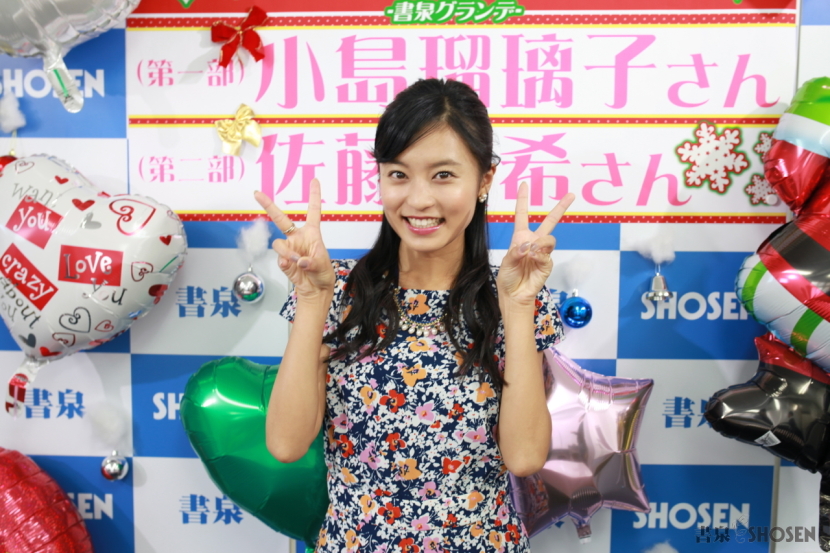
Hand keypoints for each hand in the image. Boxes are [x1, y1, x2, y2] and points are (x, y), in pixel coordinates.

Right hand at [254, 179, 334, 298]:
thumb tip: (300, 260)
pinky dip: (286, 263)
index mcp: (312, 233)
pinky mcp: (283, 260)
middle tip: (257, 193)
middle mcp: (298, 237)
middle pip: (280, 219)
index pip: (313, 211)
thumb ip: (312, 262)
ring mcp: (289, 248)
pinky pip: (279, 258)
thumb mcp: (323, 266)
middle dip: (268, 205)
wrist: (315, 289)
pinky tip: (293, 268)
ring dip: (287, 253)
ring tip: (298, 262)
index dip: (313, 196)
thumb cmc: (322, 273)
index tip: (314, 180)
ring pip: (278, 244)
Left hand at [497, 182, 574, 306]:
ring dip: (540, 244)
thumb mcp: (507, 261)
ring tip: (531, 253)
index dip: (523, 200)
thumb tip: (530, 245)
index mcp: (520, 237)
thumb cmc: (508, 277)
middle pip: (550, 222)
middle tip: (571, 195)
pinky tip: (533, 259)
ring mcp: (542, 253)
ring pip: (549, 239)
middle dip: (560, 208)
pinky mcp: (547, 264)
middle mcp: (533, 242)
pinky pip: (547, 255)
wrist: (514, 295)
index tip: (524, 185)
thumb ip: (516, 251)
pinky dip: (539, 256)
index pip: (522, 215)